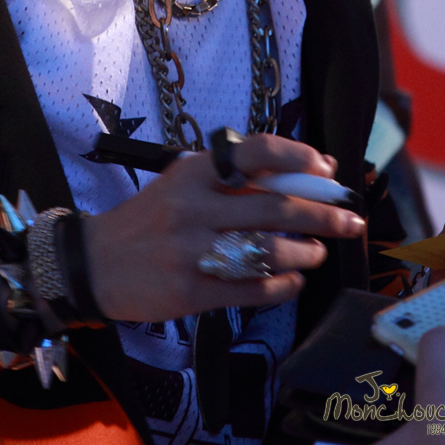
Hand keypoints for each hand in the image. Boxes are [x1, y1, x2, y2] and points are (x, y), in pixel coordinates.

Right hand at [83, 133, 364, 321]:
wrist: (95, 261)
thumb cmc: (150, 217)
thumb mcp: (183, 183)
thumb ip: (234, 178)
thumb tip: (302, 172)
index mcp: (193, 172)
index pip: (254, 152)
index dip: (298, 158)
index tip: (327, 169)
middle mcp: (194, 207)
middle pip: (274, 207)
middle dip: (322, 214)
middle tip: (350, 220)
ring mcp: (192, 251)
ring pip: (268, 251)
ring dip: (305, 252)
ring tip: (317, 252)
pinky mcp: (191, 291)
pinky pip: (251, 289)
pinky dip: (282, 286)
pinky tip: (294, 281)